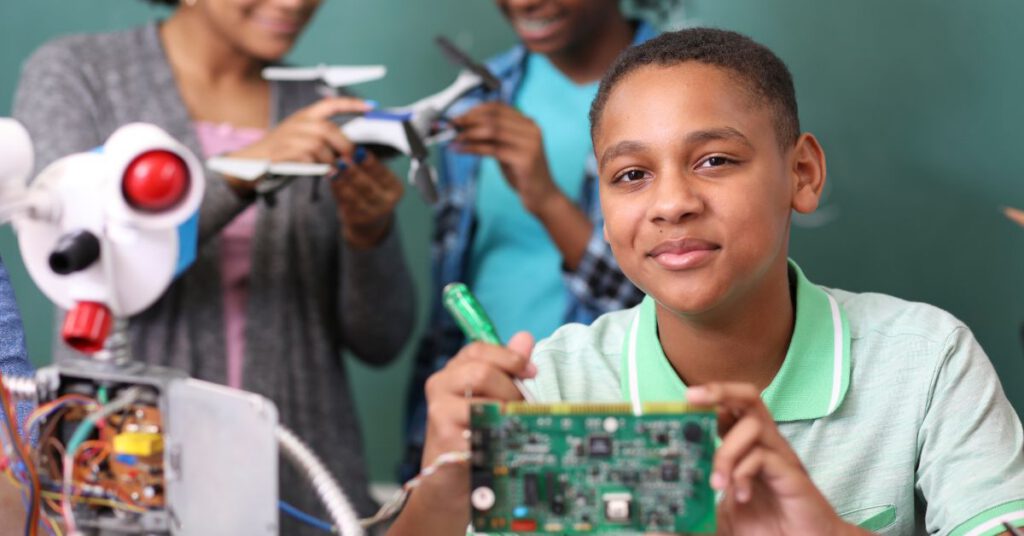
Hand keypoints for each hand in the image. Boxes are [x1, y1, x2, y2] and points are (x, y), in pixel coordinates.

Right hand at [224, 96, 371, 191]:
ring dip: (331, 159)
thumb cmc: (282, 152)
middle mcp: (297, 122)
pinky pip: (307, 158)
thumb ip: (324, 139)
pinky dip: (318, 166)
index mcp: (305, 116)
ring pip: (319, 145)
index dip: (351, 104)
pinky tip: (321, 172)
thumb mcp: (302, 137)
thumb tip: (352, 148)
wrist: (251, 162)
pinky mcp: (282, 152)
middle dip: (344, 145)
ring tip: (334, 168)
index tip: (371, 107)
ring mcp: (288, 136)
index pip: (330, 104)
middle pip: (328, 129)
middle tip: (352, 158)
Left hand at [330, 147, 403, 248]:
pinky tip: (331, 179)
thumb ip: (366, 165)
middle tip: (342, 159)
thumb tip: (352, 149)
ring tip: (332, 169)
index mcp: (395, 188)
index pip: (383, 174)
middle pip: (369, 187)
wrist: (370, 220)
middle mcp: (386, 202)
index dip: (370, 163)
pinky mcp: (356, 219)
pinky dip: (337, 190)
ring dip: (342, 182)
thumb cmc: (372, 190)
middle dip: (354, 172)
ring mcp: (372, 214)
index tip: (359, 151)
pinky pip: (345, 203)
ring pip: (355, 197)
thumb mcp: (377, 178)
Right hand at [403, 332, 535, 530]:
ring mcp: (439, 411)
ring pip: (484, 397)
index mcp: (453, 372)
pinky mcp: (445, 436)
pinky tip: (503, 444)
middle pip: (482, 371)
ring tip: (512, 428)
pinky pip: (483, 426)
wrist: (449, 486)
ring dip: (508, 412)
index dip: (509, 356)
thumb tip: (525, 337)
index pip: (478, 349)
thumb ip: (507, 370)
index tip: (532, 371)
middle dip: (511, 390)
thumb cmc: (473, 439)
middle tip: (521, 409)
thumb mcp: (491, 400)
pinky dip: (500, 434)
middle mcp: (440, 386)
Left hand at [451, 102, 563, 215]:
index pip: (498, 107)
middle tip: (452, 125)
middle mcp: (531, 130)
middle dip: (469, 119)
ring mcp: (530, 144)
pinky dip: (473, 147)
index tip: (459, 116)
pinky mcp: (525, 159)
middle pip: (494, 117)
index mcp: (528, 123)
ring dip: (469, 133)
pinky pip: (493, 149)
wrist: (542, 195)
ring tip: (455, 138)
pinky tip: (461, 149)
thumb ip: (494, 137)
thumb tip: (466, 126)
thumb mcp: (508, 149)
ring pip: (492, 130)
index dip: (476, 109)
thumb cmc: (523, 173)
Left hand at [685, 383, 864, 535]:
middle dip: (718, 391)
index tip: (678, 402)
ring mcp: (780, 458)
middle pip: (747, 399)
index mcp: (746, 449)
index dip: (703, 402)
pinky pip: (765, 455)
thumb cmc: (767, 530)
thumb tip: (661, 518)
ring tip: (717, 484)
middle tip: (692, 397)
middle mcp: (765, 446)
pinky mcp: (793, 475)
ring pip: (752, 425)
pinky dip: (744, 472)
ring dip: (726, 451)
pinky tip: (740, 495)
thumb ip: (697, 508)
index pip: (726, 410)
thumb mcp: (721, 516)